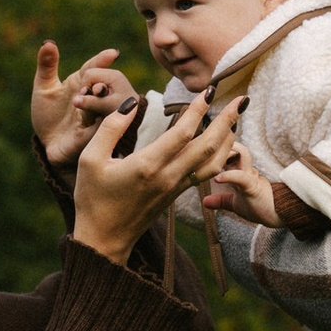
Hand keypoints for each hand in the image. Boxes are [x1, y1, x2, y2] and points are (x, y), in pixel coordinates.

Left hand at [31, 39, 135, 168]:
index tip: (112, 54)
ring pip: (110, 106)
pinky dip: (100, 122)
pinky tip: (92, 118)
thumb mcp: (44, 88)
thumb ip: (46, 66)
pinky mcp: (94, 137)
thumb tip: (47, 43)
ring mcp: (97, 117)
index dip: (103, 61)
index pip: (96, 68)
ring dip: (98, 102)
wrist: (47, 145)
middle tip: (92, 85)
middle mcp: (95, 98)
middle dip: (104, 82)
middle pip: (113, 85)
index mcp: (83, 83)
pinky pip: (103, 129)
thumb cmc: (49, 116)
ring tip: (80, 100)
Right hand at [73, 91, 241, 262]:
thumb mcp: (90, 159)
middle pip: (208, 146)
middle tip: (240, 99)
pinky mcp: (176, 193)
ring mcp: (175, 187)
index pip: (182, 133)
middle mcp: (168, 177)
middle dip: (227, 120)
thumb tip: (131, 102)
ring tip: (236, 117)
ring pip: (213, 161)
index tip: (209, 91)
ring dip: (228, 138)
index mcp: (147, 166)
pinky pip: (205, 172)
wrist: (104, 239)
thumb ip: (111, 128)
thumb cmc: (93, 199)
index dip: (198, 110)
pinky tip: (222, 141)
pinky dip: (219, 154)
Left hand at [204, 148, 289, 230]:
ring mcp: (250, 176)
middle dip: (221, 143)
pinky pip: (240, 176)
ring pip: (241, 153)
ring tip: (212, 159)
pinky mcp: (253, 186)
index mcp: (239, 170)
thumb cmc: (259, 207)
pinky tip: (217, 179)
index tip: (202, 149)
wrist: (278, 214)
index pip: (229, 150)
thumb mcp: (235, 204)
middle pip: (235, 146)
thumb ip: (221, 200)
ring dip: (227, 152)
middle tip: (206, 150)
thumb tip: (204, 202)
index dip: (217, 146)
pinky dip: (228, 176)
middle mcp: (245, 169)